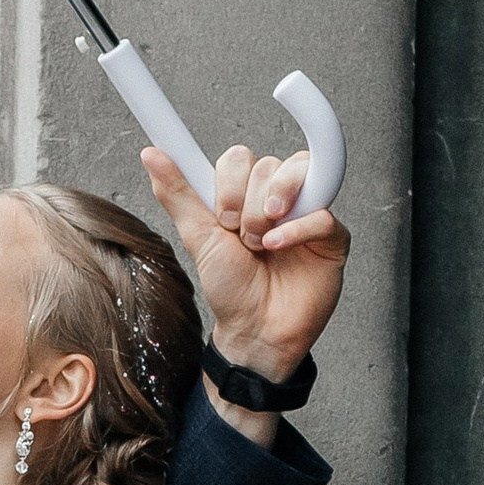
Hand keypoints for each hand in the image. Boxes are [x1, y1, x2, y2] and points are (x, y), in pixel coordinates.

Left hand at [142, 143, 350, 396]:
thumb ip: (177, 194)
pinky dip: (298, 228)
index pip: (240, 157)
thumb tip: (151, 153)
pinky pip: (322, 212)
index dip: (229, 185)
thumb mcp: (199, 238)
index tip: (222, 218)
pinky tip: (280, 247)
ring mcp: (306, 212)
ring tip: (263, 246)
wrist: (256, 331)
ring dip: (269, 215)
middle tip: (244, 242)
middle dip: (247, 208)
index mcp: (245, 194)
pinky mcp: (332, 236)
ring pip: (296, 176)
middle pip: (267, 165)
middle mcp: (277, 198)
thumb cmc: (231, 289)